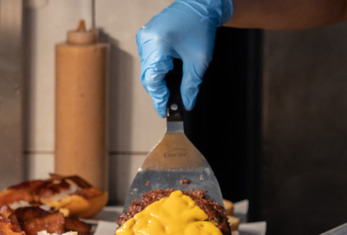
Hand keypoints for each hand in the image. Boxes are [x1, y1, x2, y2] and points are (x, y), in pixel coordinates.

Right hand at [136, 0, 233, 115]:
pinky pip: (149, 60)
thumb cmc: (201, 27)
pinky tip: (170, 74)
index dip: (159, 99)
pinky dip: (159, 70)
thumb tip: (187, 103)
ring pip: (148, 70)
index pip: (152, 81)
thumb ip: (191, 86)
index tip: (165, 112)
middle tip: (172, 105)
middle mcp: (146, 40)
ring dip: (159, 81)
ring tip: (174, 90)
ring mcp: (144, 37)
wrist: (201, 5)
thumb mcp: (199, 62)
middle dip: (160, 92)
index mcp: (157, 45)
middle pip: (148, 77)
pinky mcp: (147, 37)